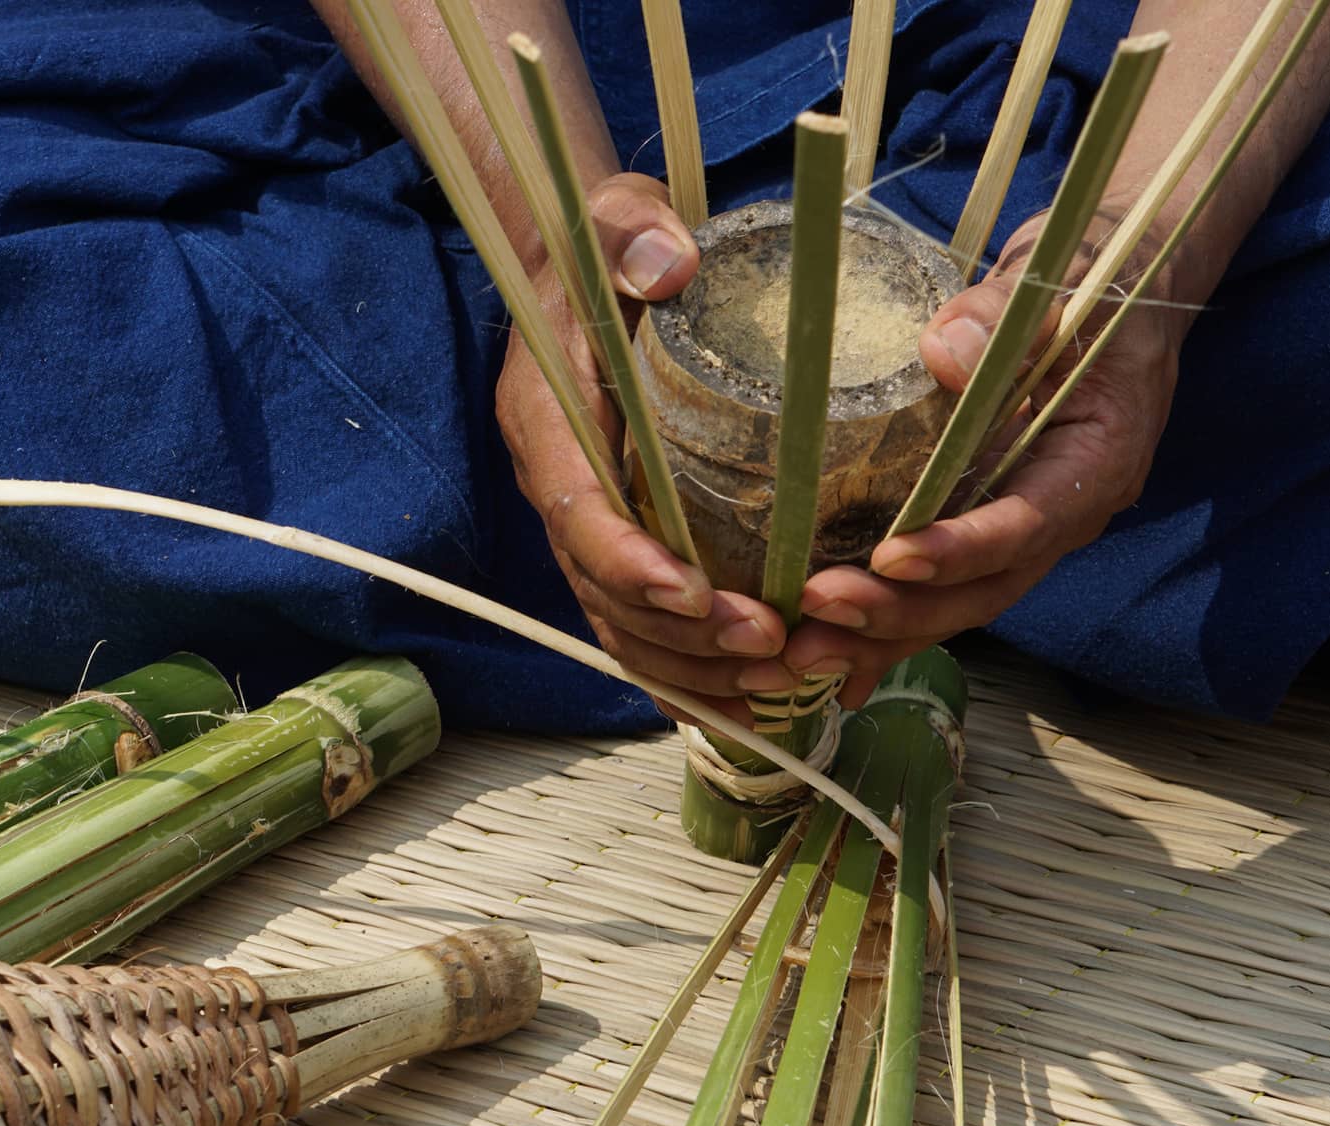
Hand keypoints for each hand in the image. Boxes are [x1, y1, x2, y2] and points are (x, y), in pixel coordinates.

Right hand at [497, 172, 798, 725]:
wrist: (579, 270)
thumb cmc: (604, 246)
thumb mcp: (614, 217)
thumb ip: (632, 233)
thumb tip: (670, 262)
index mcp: (549, 422)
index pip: (579, 512)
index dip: (629, 563)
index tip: (695, 594)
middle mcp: (560, 488)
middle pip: (606, 595)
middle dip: (683, 637)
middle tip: (772, 647)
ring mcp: (588, 525)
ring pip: (624, 628)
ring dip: (695, 671)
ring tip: (780, 683)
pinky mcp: (620, 541)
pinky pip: (644, 628)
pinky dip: (691, 673)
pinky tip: (751, 703)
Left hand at [788, 212, 1187, 707]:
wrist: (1112, 290)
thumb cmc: (1088, 279)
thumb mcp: (1060, 279)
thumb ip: (1002, 315)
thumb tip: (944, 352)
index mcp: (1096, 463)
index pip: (1027, 525)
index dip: (962, 549)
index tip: (892, 557)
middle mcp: (1062, 516)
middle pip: (983, 591)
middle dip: (899, 613)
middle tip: (817, 616)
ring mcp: (1022, 533)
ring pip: (953, 608)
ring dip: (877, 638)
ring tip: (800, 653)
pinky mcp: (982, 532)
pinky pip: (933, 595)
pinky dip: (880, 632)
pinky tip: (822, 664)